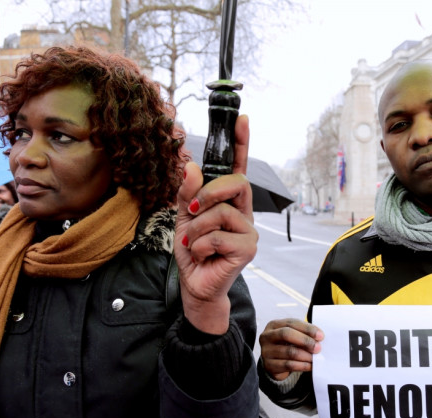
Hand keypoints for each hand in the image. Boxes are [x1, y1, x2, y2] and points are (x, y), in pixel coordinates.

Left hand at [174, 115, 257, 333]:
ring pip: (222, 213)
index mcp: (230, 201)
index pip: (238, 167)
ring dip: (197, 228)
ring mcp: (249, 231)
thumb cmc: (194, 250)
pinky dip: (201, 245)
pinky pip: (219, 236)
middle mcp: (244, 212)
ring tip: (193, 242)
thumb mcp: (183, 217)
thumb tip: (190, 166)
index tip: (241, 118)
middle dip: (209, 193)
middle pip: (236, 183)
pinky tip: (202, 254)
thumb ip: (186, 192)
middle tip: (191, 211)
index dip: (241, 142)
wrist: (196, 285)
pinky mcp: (247, 249)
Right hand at [259, 318, 323, 380]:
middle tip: (318, 348)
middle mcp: (267, 336)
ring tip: (315, 358)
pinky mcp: (269, 365)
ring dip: (305, 355)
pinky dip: (302, 366)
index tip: (320, 336)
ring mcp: (266, 351)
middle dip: (305, 341)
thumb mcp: (292, 335)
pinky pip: (288, 365)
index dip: (307, 329)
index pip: (291, 323)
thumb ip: (303, 333)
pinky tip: (310, 366)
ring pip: (288, 352)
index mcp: (273, 325)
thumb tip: (319, 337)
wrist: (275, 362)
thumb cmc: (287, 345)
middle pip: (286, 334)